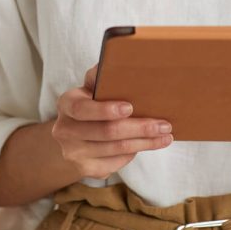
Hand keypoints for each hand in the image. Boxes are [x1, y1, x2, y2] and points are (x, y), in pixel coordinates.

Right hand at [51, 63, 172, 179]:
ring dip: (144, 143)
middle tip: (163, 125)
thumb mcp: (89, 88)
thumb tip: (116, 60)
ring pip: (116, 149)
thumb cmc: (89, 104)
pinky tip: (146, 145)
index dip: (105, 110)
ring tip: (165, 136)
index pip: (83, 109)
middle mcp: (65, 130)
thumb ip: (99, 76)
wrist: (72, 135)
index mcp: (66, 104)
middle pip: (107, 132)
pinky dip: (134, 154)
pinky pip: (116, 163)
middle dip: (139, 128)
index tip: (130, 107)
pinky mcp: (85, 169)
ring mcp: (73, 153)